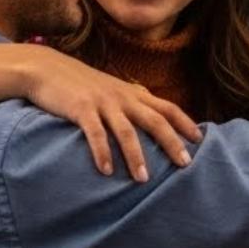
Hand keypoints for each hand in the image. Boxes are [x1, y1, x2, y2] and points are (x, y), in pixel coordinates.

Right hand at [15, 45, 201, 181]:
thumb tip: (152, 118)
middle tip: (185, 164)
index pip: (168, 108)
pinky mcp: (81, 109)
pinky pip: (95, 133)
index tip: (201, 139)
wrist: (47, 68)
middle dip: (172, 143)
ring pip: (127, 131)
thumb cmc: (81, 84)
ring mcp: (103, 102)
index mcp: (133, 93)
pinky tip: (106, 170)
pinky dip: (102, 152)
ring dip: (136, 156)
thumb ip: (131, 102)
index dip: (185, 123)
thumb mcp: (112, 90)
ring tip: (143, 179)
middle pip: (155, 121)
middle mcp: (123, 97)